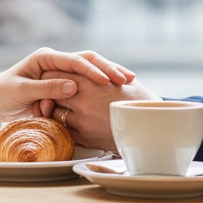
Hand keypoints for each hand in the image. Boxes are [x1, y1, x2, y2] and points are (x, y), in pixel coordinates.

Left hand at [0, 48, 134, 127]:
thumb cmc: (3, 94)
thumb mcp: (22, 91)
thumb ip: (46, 88)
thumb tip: (72, 87)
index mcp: (45, 56)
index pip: (75, 61)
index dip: (93, 71)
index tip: (108, 81)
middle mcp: (56, 60)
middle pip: (89, 60)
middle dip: (109, 68)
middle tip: (127, 79)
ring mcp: (61, 71)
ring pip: (91, 68)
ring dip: (110, 74)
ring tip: (130, 81)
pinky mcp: (64, 83)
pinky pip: (88, 81)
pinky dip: (103, 84)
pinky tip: (118, 89)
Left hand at [41, 72, 158, 151]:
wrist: (152, 127)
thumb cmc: (138, 99)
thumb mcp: (119, 78)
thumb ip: (97, 71)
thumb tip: (81, 65)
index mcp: (90, 82)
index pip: (57, 74)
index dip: (53, 75)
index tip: (54, 77)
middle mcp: (83, 101)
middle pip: (52, 93)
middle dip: (50, 92)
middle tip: (49, 92)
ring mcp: (82, 120)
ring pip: (54, 112)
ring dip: (54, 109)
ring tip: (58, 107)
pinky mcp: (84, 137)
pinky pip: (63, 129)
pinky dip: (61, 124)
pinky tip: (67, 121)